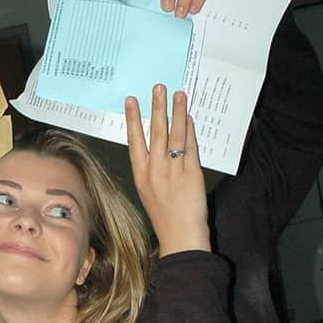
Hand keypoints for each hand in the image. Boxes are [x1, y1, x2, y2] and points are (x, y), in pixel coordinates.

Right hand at [125, 85, 209, 256]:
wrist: (180, 235)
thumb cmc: (164, 215)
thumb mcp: (148, 190)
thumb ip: (151, 168)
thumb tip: (156, 144)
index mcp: (141, 174)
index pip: (135, 140)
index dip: (133, 119)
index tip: (131, 101)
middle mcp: (155, 170)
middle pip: (155, 132)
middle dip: (156, 107)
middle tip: (157, 88)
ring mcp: (174, 170)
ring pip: (175, 135)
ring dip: (176, 112)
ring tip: (177, 94)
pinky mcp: (192, 173)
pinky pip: (191, 146)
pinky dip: (190, 130)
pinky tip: (189, 117)